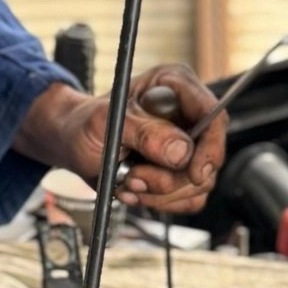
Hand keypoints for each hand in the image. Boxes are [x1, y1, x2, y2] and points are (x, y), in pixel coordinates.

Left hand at [15, 65, 227, 215]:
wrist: (74, 144)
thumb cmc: (85, 123)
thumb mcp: (107, 123)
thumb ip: (144, 134)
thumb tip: (181, 151)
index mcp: (176, 85)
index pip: (213, 116)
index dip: (210, 147)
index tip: (194, 173)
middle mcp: (188, 114)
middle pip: (209, 157)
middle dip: (171, 179)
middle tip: (134, 178)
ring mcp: (188, 146)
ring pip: (199, 185)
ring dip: (160, 193)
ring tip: (127, 182)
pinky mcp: (182, 172)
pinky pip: (188, 199)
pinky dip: (160, 202)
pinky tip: (134, 190)